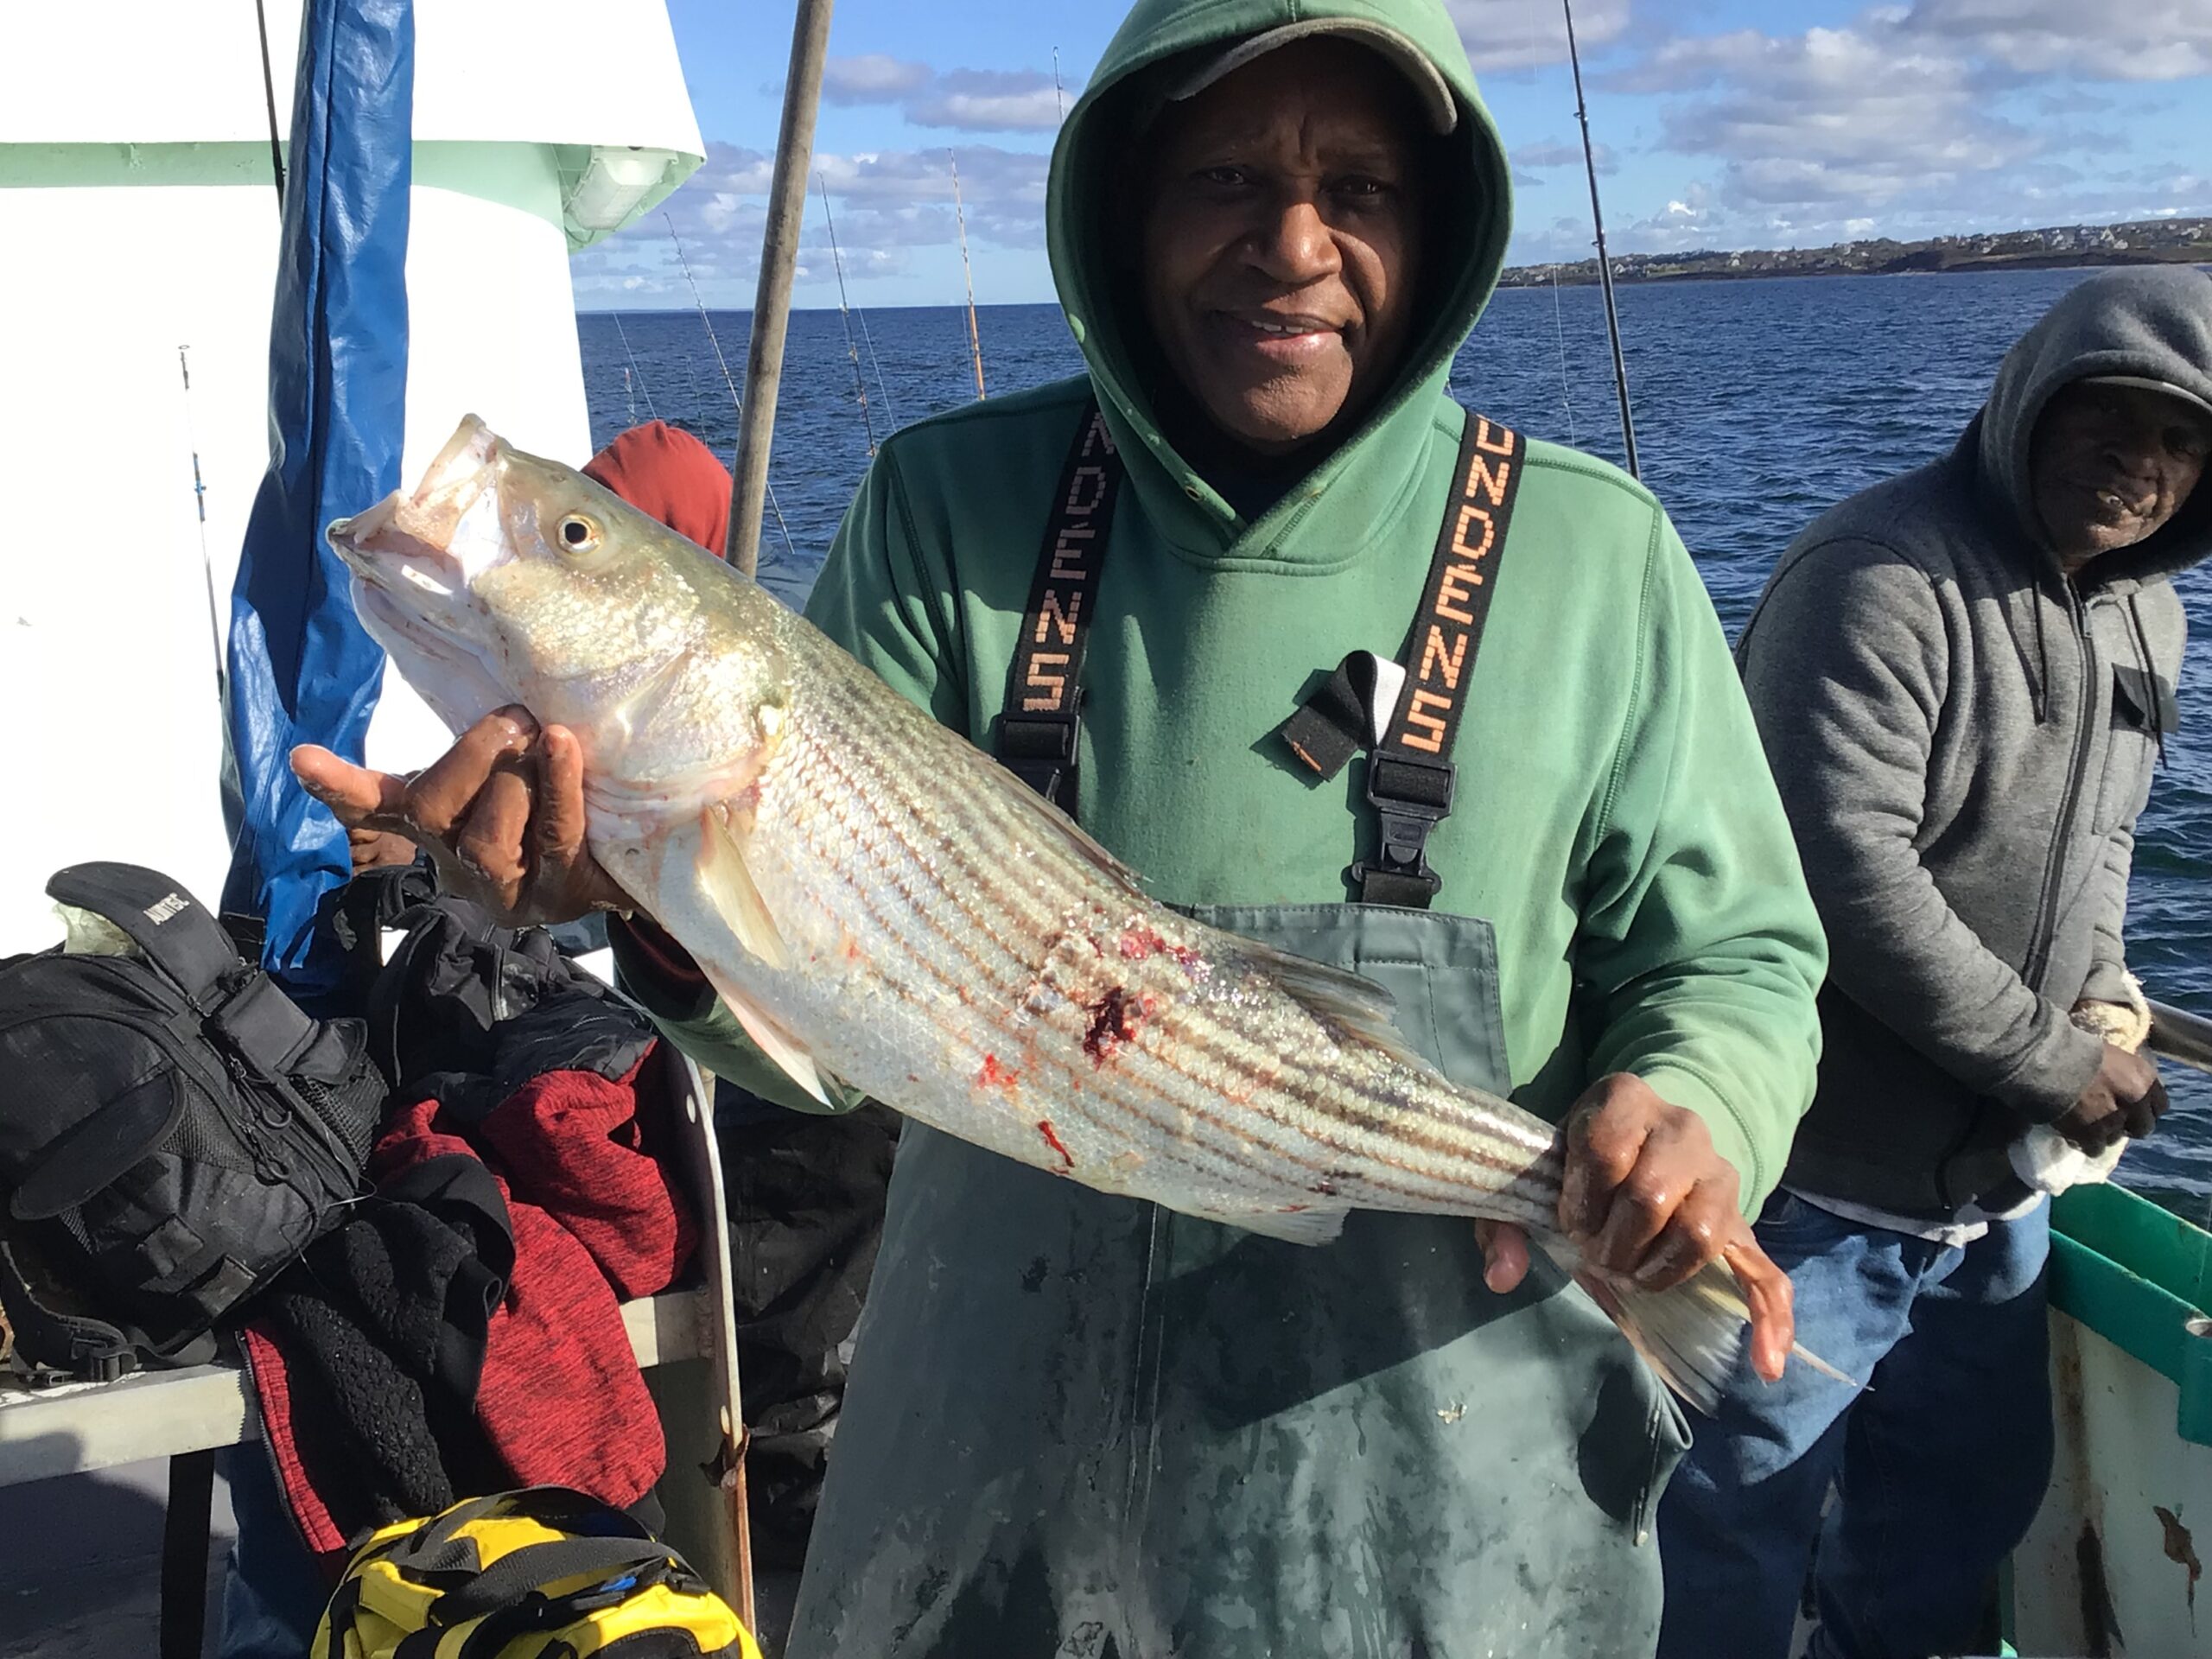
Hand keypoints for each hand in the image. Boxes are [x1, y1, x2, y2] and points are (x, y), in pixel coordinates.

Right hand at [291, 707, 627, 925]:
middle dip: (469, 757)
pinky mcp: (561, 897)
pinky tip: (561, 747)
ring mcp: (509, 890)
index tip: (302, 757)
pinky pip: (554, 838)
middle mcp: (460, 863)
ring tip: (545, 739)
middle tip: (513, 718)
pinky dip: (556, 787)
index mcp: (437, 826)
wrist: (639, 861)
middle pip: (431, 815)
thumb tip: (492, 675)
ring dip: (513, 780)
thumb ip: (488, 735)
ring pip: (483, 841)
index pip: (375, 806)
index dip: (338, 785)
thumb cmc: (563, 798)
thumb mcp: (518, 761)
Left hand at [1472, 1074, 1795, 1382]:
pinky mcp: (1740, 1219)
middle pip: (1651, 1196)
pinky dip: (1770, 1317)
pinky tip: (1765, 1363)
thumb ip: (1505, 1219)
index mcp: (1624, 1099)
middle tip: (1596, 1256)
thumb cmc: (1575, 1159)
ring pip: (1701, 1229)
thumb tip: (1502, 1276)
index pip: (1605, 1152)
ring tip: (1632, 1275)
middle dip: (1615, 1242)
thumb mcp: (1534, 1171)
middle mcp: (1681, 1126)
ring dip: (1659, 1269)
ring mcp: (1718, 1172)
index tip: (1567, 1222)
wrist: (1637, 1135)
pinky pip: (1765, 1270)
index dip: (1580, 1200)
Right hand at [2052, 1042, 2167, 1150]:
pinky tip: (2074, 1131)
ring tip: (2087, 1122)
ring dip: (2104, 1133)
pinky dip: (2085, 1142)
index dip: (2144, 1108)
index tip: (2131, 1107)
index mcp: (2143, 1079)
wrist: (2046, 1060)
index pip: (2160, 1106)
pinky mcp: (2091, 1135)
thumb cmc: (2077, 1050)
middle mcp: (2135, 1101)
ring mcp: (2113, 1120)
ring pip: (2116, 1138)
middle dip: (2128, 1124)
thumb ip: (2128, 1077)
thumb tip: (2128, 1092)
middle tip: (2110, 1117)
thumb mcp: (2114, 1056)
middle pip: (2143, 1127)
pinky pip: (2095, 1148)